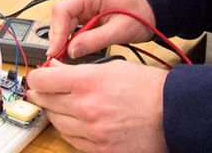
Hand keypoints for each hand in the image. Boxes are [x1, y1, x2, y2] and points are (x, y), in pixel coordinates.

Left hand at [26, 60, 167, 152]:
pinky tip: (75, 123)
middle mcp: (86, 108)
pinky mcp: (101, 149)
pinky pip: (73, 141)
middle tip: (42, 91)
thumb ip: (80, 69)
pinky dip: (70, 131)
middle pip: (46, 102)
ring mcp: (93, 132)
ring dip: (55, 113)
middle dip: (42, 94)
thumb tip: (56, 68)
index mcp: (88, 83)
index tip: (37, 77)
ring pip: (57, 123)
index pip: (43, 80)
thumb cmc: (149, 88)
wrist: (175, 114)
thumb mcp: (113, 67)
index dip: (37, 77)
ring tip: (60, 106)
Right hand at [48, 0, 156, 59]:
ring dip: (64, 39)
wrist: (152, 9)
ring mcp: (83, 2)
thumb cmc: (141, 14)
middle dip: (59, 38)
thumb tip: (71, 51)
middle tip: (59, 58)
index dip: (57, 32)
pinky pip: (72, 24)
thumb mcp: (120, 31)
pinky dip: (71, 37)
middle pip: (60, 17)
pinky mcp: (86, 10)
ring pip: (64, 21)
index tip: (55, 51)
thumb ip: (94, 40)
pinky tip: (74, 48)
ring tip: (66, 56)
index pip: (62, 10)